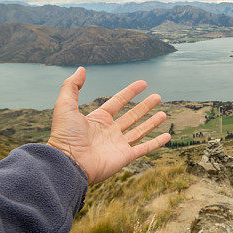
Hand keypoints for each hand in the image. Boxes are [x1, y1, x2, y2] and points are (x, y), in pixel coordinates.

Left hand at [46, 67, 171, 184]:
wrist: (69, 163)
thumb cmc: (65, 136)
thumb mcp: (65, 106)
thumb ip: (71, 87)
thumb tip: (81, 69)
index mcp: (98, 119)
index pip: (118, 102)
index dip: (130, 92)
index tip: (143, 83)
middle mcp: (110, 131)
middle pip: (132, 116)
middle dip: (145, 106)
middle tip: (157, 97)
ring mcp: (118, 144)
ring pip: (140, 131)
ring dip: (152, 122)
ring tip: (164, 113)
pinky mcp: (125, 157)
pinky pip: (144, 148)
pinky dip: (156, 143)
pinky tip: (167, 136)